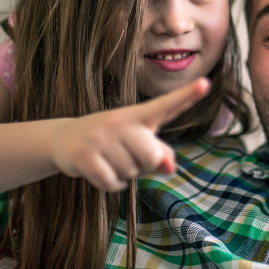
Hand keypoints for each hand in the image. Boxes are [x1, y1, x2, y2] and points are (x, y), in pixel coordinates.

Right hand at [49, 78, 208, 190]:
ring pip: (130, 173)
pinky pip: (111, 183)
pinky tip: (98, 170)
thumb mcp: (136, 142)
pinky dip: (109, 184)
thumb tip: (170, 168)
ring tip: (107, 159)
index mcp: (138, 116)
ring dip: (122, 175)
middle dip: (142, 166)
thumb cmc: (111, 142)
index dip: (187, 95)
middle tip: (124, 155)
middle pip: (151, 156)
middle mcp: (120, 122)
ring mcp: (100, 137)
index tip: (205, 83)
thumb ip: (160, 153)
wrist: (63, 139)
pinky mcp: (84, 154)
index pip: (166, 105)